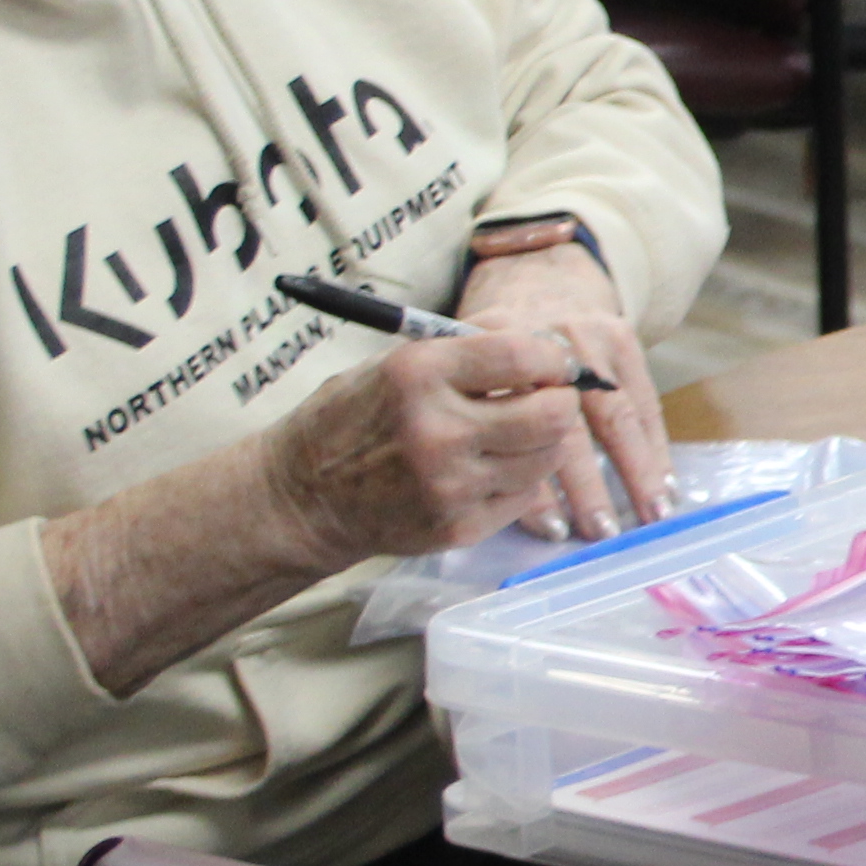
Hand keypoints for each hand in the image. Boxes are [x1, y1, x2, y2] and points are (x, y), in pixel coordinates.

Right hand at [256, 325, 615, 562]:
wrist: (304, 496)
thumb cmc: (355, 418)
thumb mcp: (396, 363)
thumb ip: (467, 349)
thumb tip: (543, 339)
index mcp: (419, 374)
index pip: (522, 355)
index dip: (554, 356)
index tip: (556, 361)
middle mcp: (438, 430)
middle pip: (551, 414)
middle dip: (561, 401)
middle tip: (550, 398)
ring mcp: (450, 485)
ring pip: (545, 459)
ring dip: (543, 443)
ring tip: (514, 433)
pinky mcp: (458, 527)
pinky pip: (523, 498)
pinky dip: (519, 480)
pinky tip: (489, 468)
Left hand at [451, 238, 669, 537]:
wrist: (533, 280)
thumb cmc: (490, 349)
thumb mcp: (460, 370)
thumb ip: (473, 421)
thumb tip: (496, 501)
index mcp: (492, 354)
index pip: (515, 425)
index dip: (536, 480)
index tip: (549, 527)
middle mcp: (541, 340)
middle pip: (568, 422)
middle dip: (589, 484)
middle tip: (599, 532)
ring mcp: (587, 336)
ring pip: (616, 413)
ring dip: (635, 470)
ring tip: (646, 516)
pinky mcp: (622, 337)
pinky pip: (644, 401)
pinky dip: (655, 446)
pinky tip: (663, 486)